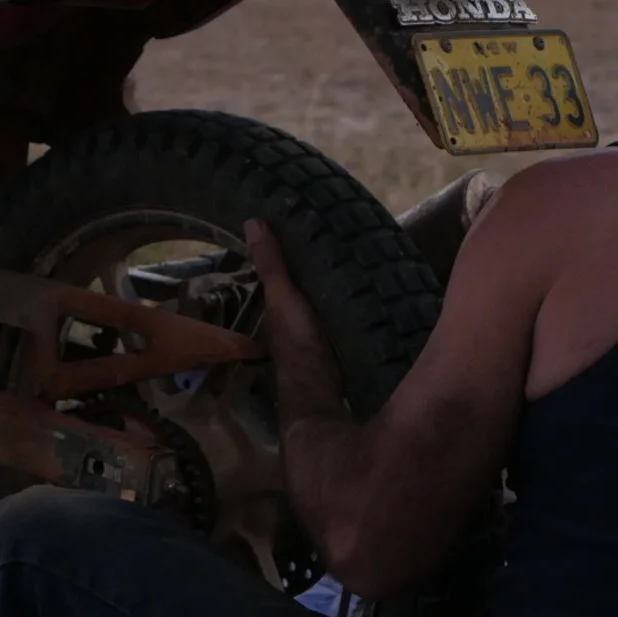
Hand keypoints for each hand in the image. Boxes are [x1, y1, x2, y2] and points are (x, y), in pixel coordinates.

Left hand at [244, 218, 342, 426]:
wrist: (322, 395)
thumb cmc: (298, 345)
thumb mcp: (284, 300)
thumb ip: (271, 266)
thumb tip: (252, 221)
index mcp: (278, 309)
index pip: (279, 274)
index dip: (287, 252)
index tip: (304, 224)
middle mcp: (292, 323)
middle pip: (303, 289)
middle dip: (316, 270)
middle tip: (341, 240)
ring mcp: (315, 339)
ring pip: (322, 305)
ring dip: (333, 289)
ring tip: (360, 262)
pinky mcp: (338, 350)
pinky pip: (341, 320)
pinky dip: (347, 307)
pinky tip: (366, 298)